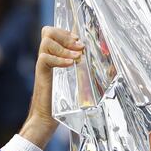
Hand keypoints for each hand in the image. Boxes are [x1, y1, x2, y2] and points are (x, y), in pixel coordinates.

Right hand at [20, 26, 83, 148]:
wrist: (46, 119)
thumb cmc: (63, 105)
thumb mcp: (77, 84)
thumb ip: (85, 73)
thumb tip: (110, 68)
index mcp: (55, 57)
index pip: (54, 33)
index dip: (67, 31)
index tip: (80, 40)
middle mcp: (47, 58)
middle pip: (48, 31)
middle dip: (66, 35)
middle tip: (79, 46)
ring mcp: (43, 65)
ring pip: (46, 41)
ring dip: (65, 47)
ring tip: (77, 57)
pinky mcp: (41, 74)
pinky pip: (45, 58)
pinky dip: (60, 59)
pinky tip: (71, 65)